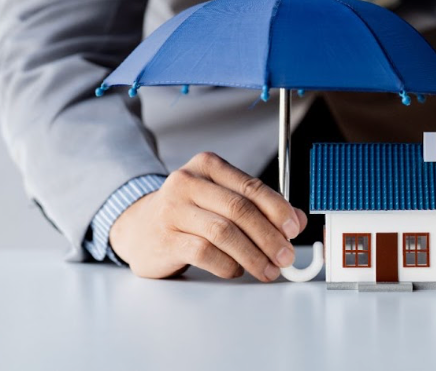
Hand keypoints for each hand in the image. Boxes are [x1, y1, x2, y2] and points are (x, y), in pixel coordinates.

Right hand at [109, 152, 307, 281]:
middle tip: (285, 257)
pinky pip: (205, 253)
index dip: (277, 209)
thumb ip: (259, 207)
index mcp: (206, 166)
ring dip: (253, 255)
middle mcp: (186, 182)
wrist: (139, 227)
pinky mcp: (165, 238)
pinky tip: (236, 270)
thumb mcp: (221, 200)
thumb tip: (297, 221)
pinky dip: (227, 265)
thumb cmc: (187, 213)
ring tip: (267, 269)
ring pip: (223, 232)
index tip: (293, 229)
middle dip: (269, 237)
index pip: (250, 186)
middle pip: (239, 210)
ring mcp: (172, 210)